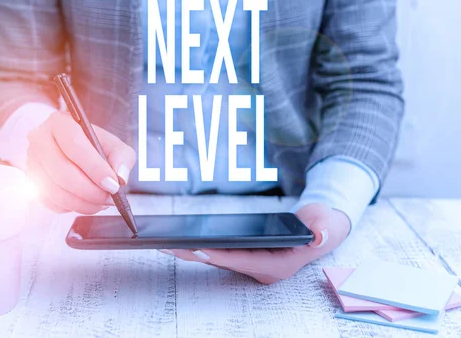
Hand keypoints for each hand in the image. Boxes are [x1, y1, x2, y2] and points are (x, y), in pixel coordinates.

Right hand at [26, 111, 135, 213]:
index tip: (113, 184)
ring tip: (101, 202)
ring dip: (83, 203)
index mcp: (59, 123)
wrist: (68, 147)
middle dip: (90, 191)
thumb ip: (122, 157)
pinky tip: (85, 201)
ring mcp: (32, 163)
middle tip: (109, 197)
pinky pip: (51, 203)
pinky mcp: (31, 183)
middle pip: (62, 173)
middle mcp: (40, 141)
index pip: (75, 146)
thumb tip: (120, 178)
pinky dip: (72, 207)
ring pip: (56, 192)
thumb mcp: (112, 143)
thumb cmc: (91, 145)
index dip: (95, 169)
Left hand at [164, 203, 350, 283]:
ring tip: (169, 243)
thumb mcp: (328, 227)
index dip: (222, 256)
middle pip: (225, 262)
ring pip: (221, 259)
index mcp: (280, 265)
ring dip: (196, 252)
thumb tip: (317, 236)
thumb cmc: (324, 226)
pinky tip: (187, 241)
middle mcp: (264, 269)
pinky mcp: (249, 255)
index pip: (245, 261)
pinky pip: (223, 253)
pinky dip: (206, 247)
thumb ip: (324, 232)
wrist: (322, 228)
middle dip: (198, 254)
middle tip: (170, 247)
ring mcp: (255, 263)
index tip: (199, 250)